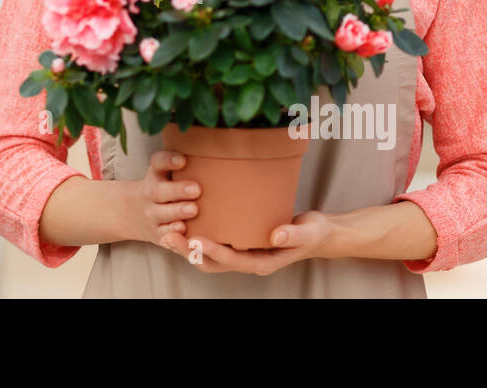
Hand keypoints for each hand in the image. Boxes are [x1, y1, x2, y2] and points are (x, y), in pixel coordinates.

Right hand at [127, 149, 200, 246]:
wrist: (134, 213)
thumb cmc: (165, 188)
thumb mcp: (167, 174)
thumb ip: (189, 165)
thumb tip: (224, 148)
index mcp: (156, 174)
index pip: (158, 162)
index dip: (169, 160)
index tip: (183, 160)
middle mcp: (151, 193)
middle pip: (158, 190)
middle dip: (177, 190)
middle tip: (196, 189)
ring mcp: (152, 214)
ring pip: (161, 213)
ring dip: (177, 211)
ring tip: (193, 209)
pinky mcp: (156, 233)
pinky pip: (163, 234)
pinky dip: (172, 233)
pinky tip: (183, 231)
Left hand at [158, 210, 333, 274]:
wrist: (318, 234)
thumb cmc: (313, 233)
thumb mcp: (308, 232)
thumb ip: (293, 234)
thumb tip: (275, 236)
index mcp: (263, 262)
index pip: (234, 261)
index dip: (214, 252)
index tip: (197, 240)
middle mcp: (249, 261)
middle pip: (214, 263)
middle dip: (190, 252)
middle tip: (170, 237)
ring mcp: (243, 253)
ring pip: (209, 257)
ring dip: (188, 248)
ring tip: (168, 234)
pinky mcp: (240, 242)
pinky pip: (214, 244)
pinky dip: (197, 238)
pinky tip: (184, 223)